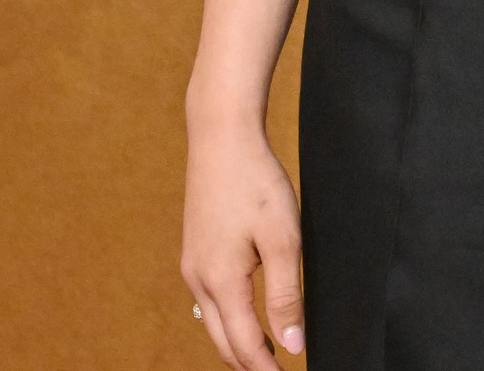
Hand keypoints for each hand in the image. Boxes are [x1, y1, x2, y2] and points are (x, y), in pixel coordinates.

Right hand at [182, 112, 304, 368]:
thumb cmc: (254, 181)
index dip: (264, 368)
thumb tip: (291, 344)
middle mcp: (198, 279)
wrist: (221, 136)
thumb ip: (285, 295)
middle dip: (247, 362)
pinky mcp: (194, 249)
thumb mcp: (282, 237)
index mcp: (221, 281)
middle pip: (222, 339)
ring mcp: (192, 264)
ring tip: (263, 352)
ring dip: (236, 340)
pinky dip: (227, 316)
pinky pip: (209, 298)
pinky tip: (243, 312)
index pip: (244, 344)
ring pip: (213, 320)